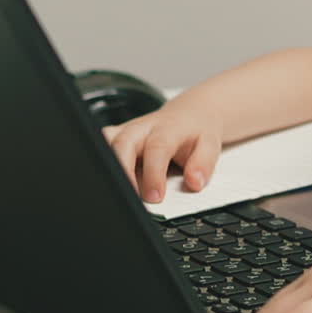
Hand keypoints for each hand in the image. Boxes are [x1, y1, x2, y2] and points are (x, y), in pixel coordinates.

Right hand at [101, 101, 223, 203]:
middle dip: (123, 172)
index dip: (154, 174)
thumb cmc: (197, 132)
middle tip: (131, 199)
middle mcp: (144, 127)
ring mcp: (127, 130)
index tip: (156, 197)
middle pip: (124, 143)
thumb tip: (194, 182)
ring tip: (115, 191)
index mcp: (167, 128)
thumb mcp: (210, 145)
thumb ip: (203, 164)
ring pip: (107, 141)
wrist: (190, 113)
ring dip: (107, 164)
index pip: (157, 149)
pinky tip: (107, 180)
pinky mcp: (117, 135)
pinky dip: (101, 160)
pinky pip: (101, 144)